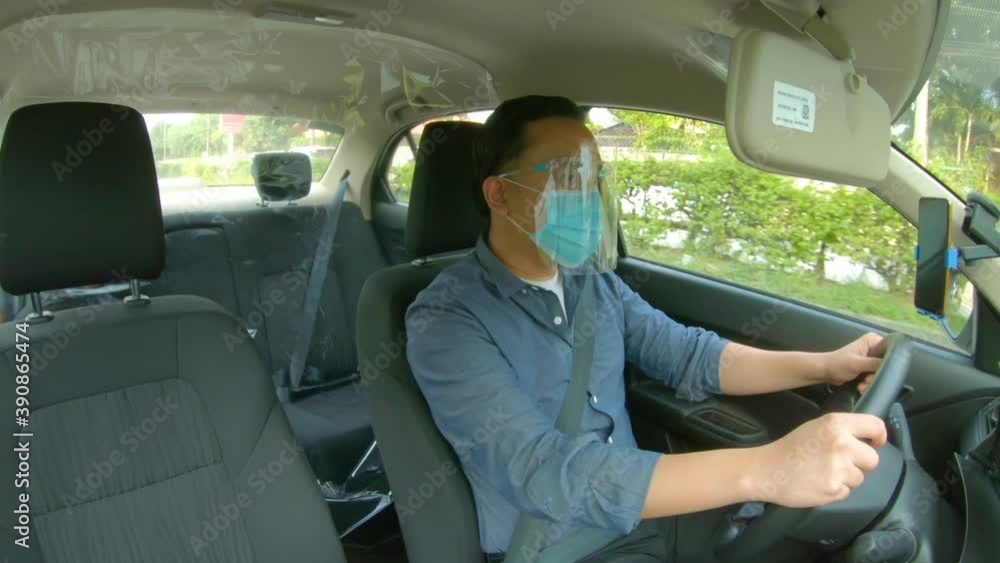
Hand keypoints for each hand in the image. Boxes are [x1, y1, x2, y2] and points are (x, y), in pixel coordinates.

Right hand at [744, 413, 886, 506]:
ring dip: (846, 478)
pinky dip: (835, 489)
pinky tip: (818, 482)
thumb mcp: (816, 427)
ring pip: (859, 477)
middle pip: (873, 459)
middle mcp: (841, 444)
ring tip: (823, 472)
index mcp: (836, 424)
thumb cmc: (791, 447)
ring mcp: (838, 468)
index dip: (879, 436)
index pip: (875, 426)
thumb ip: (842, 430)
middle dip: (859, 463)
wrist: (767, 469)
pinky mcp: (834, 489)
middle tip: (838, 462)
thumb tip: (868, 440)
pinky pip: (846, 491)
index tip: (875, 443)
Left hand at [823, 332, 885, 392]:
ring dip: (872, 382)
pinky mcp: (868, 367)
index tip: (877, 372)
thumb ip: (875, 363)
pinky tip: (861, 386)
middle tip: (866, 380)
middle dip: (876, 376)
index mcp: (873, 340)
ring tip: (862, 385)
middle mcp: (874, 347)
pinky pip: (875, 377)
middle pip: (886, 364)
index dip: (888, 363)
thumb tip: (893, 365)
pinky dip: (869, 384)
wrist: (824, 372)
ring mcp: (871, 358)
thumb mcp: (857, 363)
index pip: (891, 350)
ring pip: (881, 372)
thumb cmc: (838, 364)